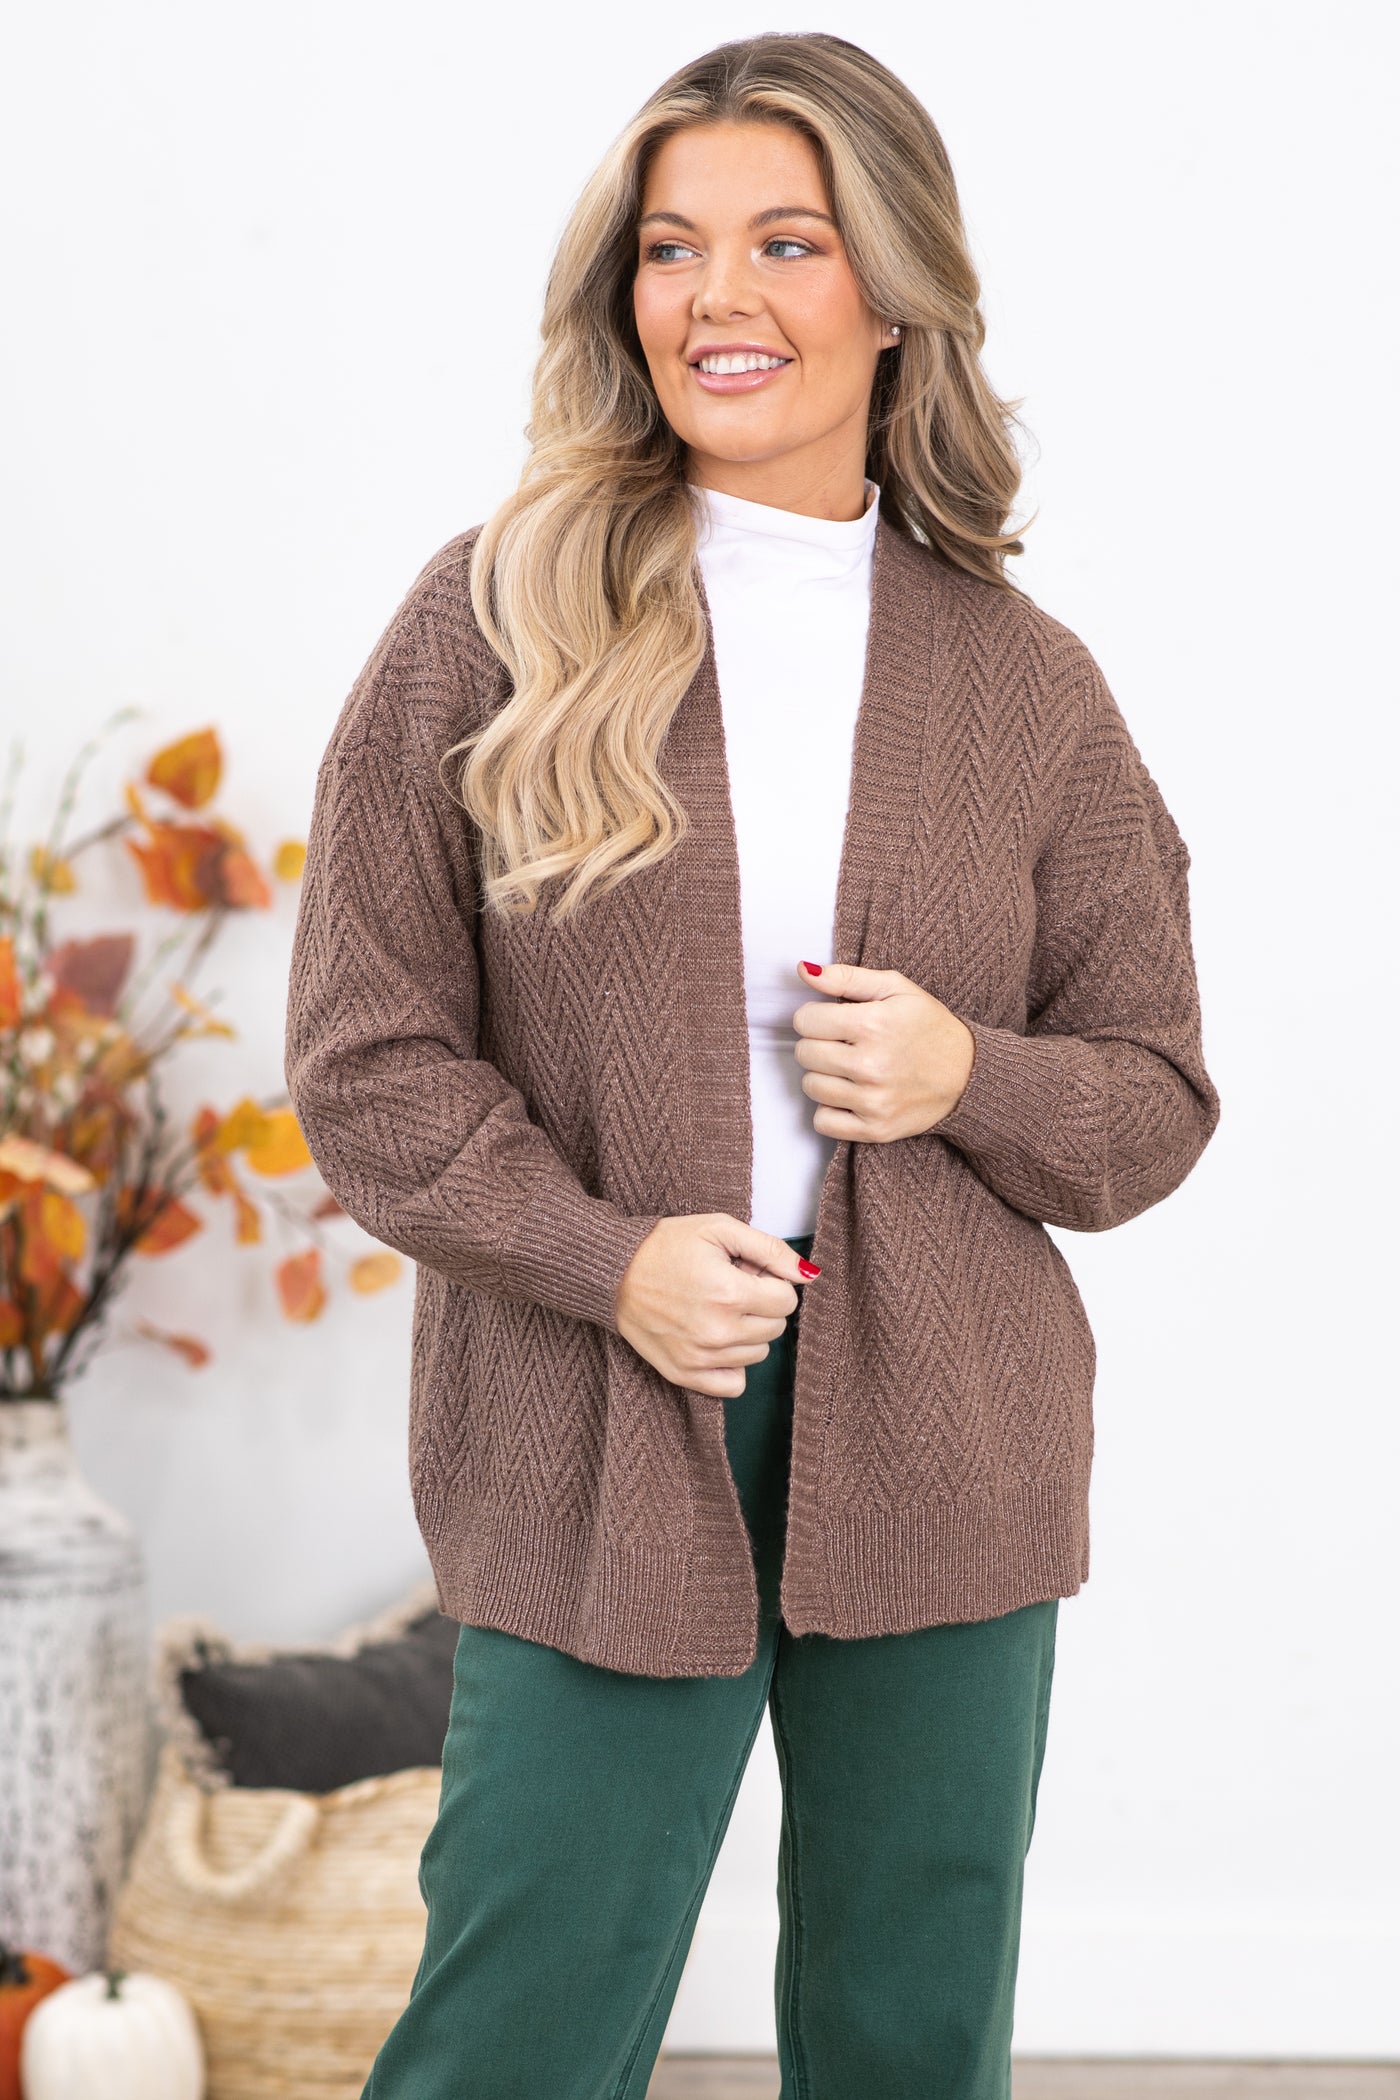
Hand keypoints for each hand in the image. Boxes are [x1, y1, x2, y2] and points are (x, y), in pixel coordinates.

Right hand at [615, 1212, 815, 1398]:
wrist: (612, 1273)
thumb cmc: (665, 1246)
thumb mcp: (719, 1229)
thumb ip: (769, 1249)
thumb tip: (809, 1274)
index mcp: (730, 1294)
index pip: (787, 1301)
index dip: (770, 1282)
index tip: (745, 1272)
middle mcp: (718, 1332)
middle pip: (774, 1328)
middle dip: (759, 1305)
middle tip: (727, 1287)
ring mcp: (701, 1358)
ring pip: (758, 1355)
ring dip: (745, 1332)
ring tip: (714, 1309)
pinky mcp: (685, 1375)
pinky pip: (735, 1385)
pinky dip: (732, 1365)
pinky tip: (713, 1339)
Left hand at [793, 960, 975, 1142]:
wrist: (968, 1074)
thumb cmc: (928, 1026)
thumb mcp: (895, 988)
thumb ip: (845, 977)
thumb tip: (802, 970)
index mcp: (872, 1024)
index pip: (805, 1021)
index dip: (815, 1016)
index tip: (833, 1020)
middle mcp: (870, 1065)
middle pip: (805, 1054)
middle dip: (818, 1044)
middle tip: (844, 1043)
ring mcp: (873, 1101)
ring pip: (811, 1086)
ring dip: (824, 1075)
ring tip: (850, 1068)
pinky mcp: (875, 1129)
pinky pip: (823, 1122)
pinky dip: (831, 1109)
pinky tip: (851, 1095)